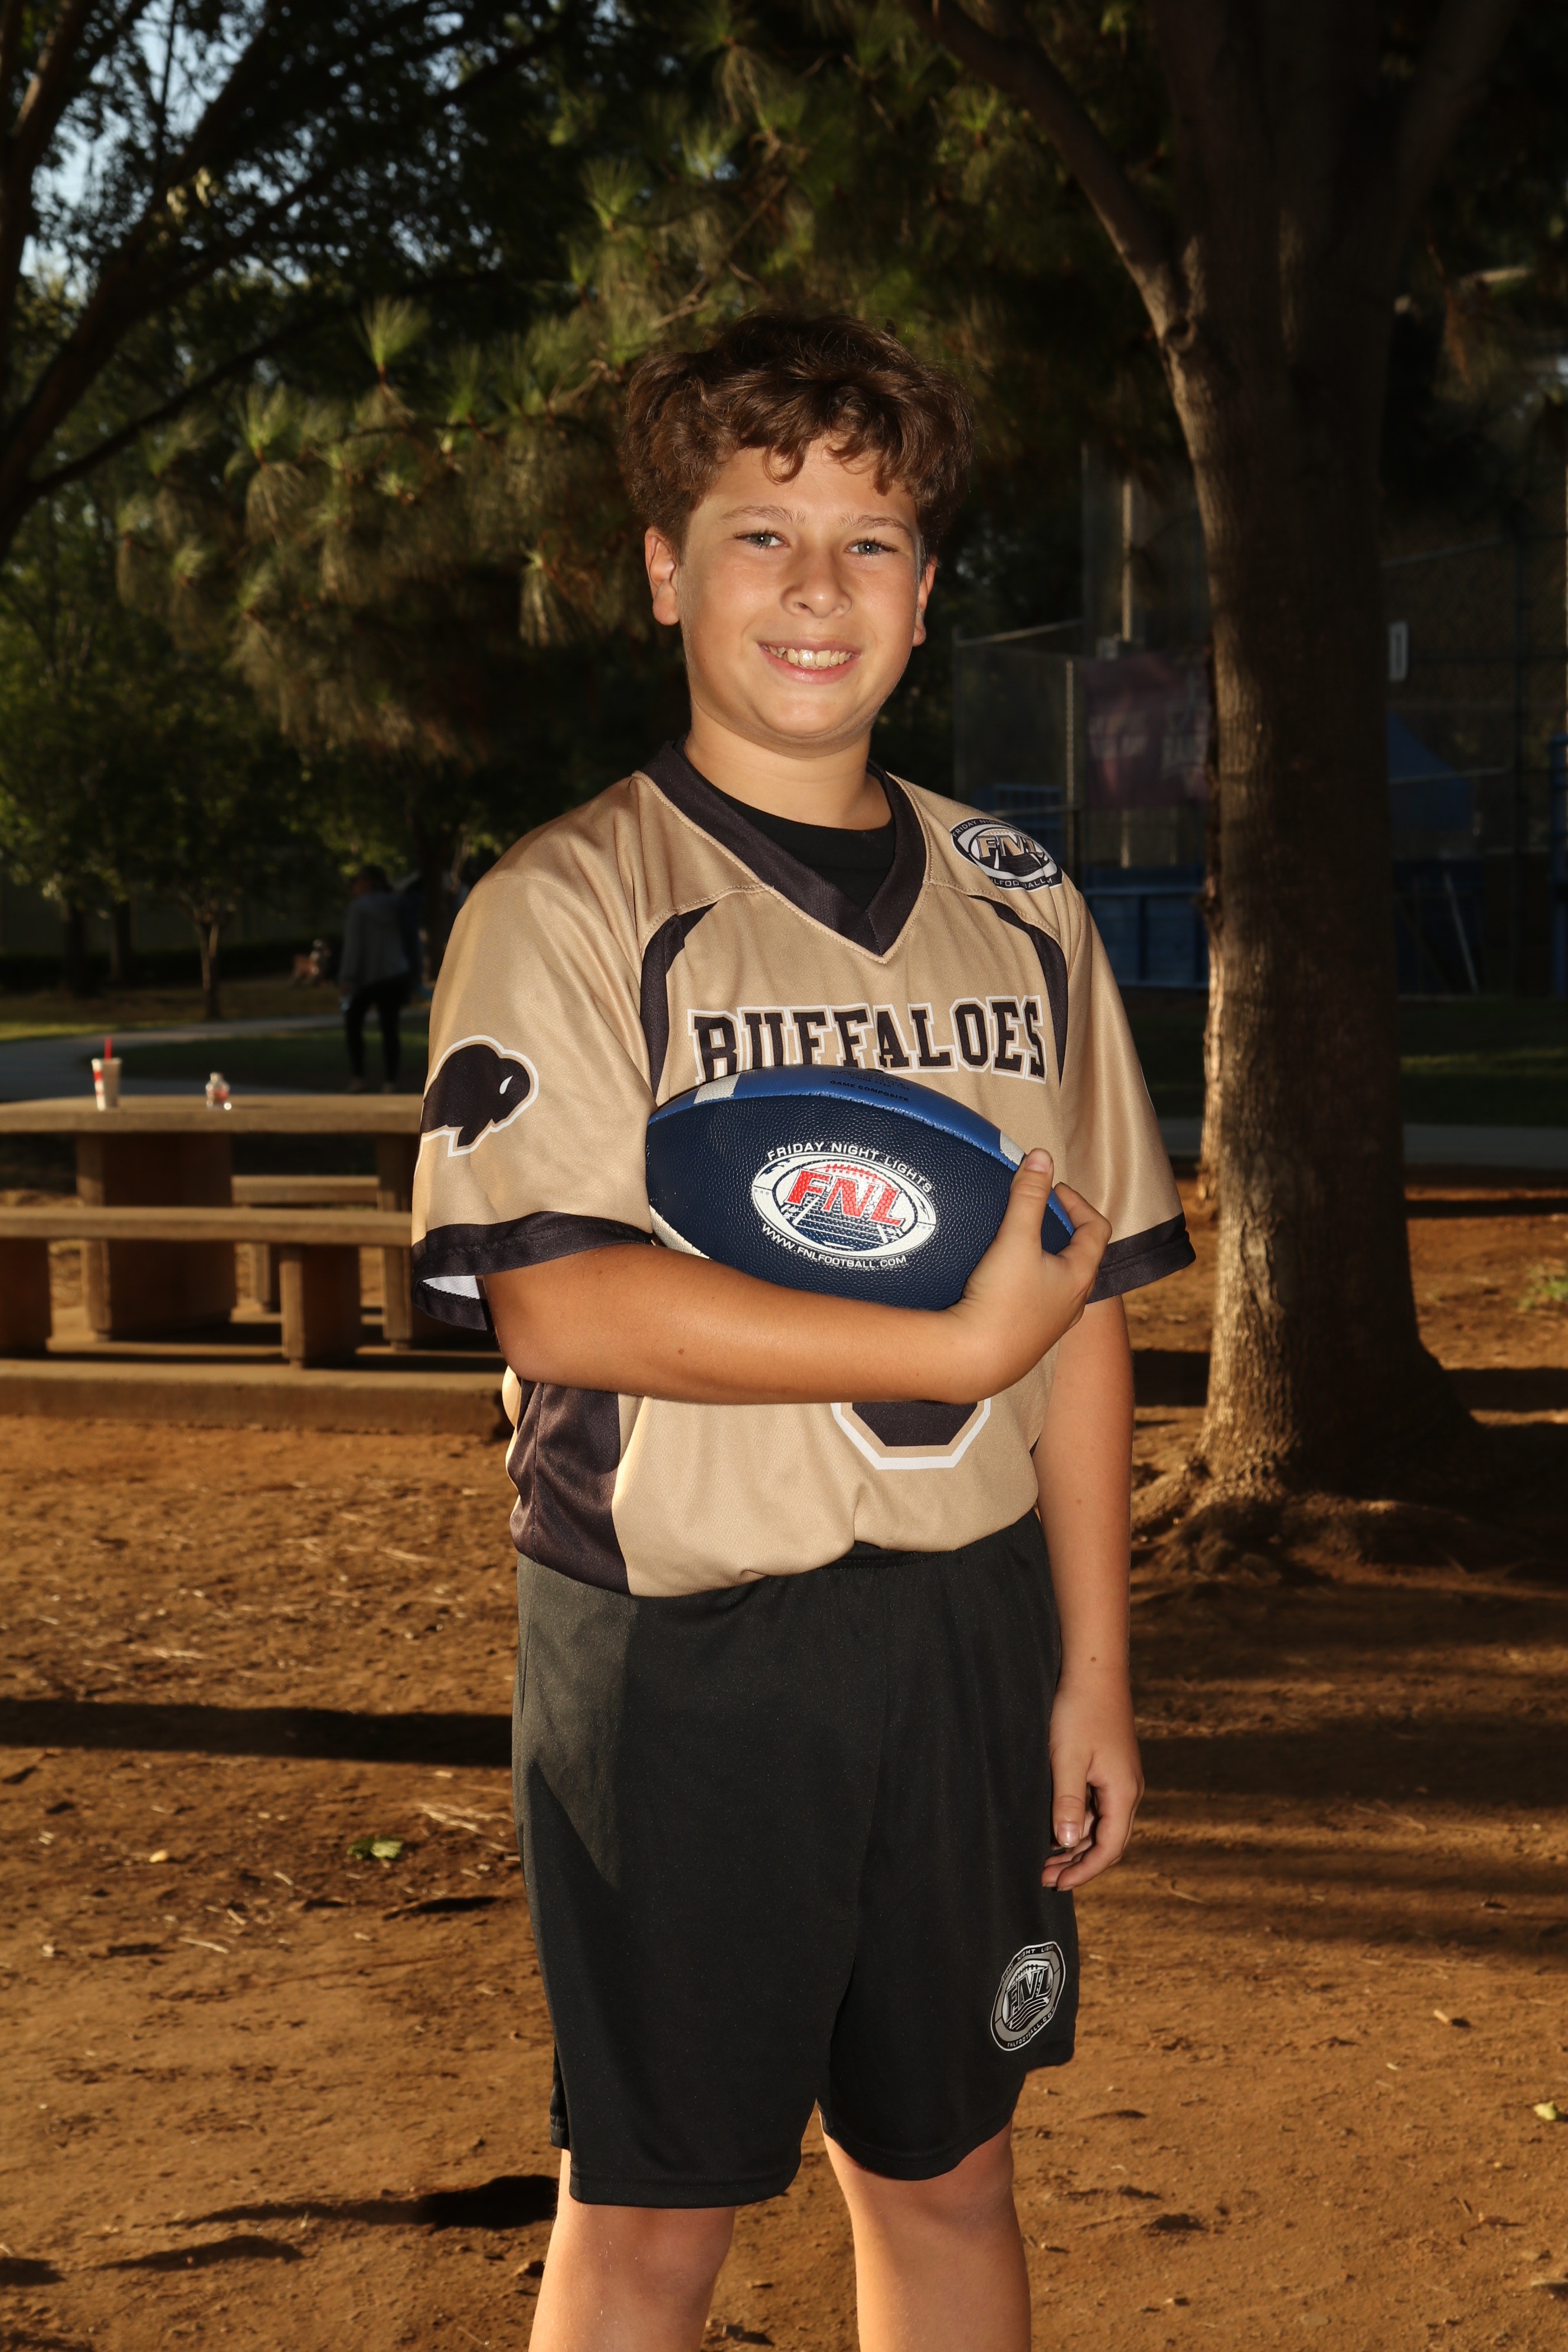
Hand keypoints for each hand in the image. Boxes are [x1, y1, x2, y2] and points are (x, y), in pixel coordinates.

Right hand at [941, 1151, 1108, 1399]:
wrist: (973, 1361)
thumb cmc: (1001, 1301)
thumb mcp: (1015, 1240)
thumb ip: (1027, 1197)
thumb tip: (1042, 1156)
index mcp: (1080, 1277)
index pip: (1097, 1229)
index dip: (1078, 1203)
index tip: (1051, 1191)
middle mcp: (1074, 1303)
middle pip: (1081, 1256)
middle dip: (1061, 1230)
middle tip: (1035, 1212)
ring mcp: (1052, 1325)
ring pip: (1060, 1282)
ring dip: (1046, 1258)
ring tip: (1017, 1243)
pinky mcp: (1029, 1339)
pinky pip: (1039, 1302)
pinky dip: (1030, 1282)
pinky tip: (1002, 1281)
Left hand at [1042, 1668, 1143, 1891]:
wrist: (1093, 1670)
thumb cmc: (1078, 1711)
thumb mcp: (1067, 1759)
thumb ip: (1068, 1803)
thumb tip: (1068, 1842)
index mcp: (1123, 1792)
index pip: (1109, 1848)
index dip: (1084, 1871)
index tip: (1056, 1884)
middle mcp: (1128, 1789)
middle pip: (1108, 1841)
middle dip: (1078, 1862)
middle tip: (1045, 1876)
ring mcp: (1121, 1777)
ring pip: (1102, 1824)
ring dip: (1077, 1843)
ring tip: (1045, 1856)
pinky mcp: (1110, 1766)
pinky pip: (1098, 1806)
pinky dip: (1079, 1821)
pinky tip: (1056, 1825)